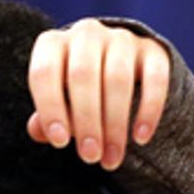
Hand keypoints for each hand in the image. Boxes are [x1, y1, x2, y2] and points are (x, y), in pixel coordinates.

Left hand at [27, 18, 170, 170]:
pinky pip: (154, 78)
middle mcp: (85, 34)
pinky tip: (141, 138)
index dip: (51, 109)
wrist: (115, 67)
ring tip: (111, 158)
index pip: (45, 73)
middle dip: (87, 122)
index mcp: (53, 45)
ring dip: (115, 124)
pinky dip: (149, 110)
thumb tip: (39, 131)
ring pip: (118, 78)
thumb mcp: (56, 103)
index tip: (60, 143)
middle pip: (83, 76)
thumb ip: (45, 118)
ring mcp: (121, 38)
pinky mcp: (152, 50)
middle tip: (90, 157)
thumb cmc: (73, 93)